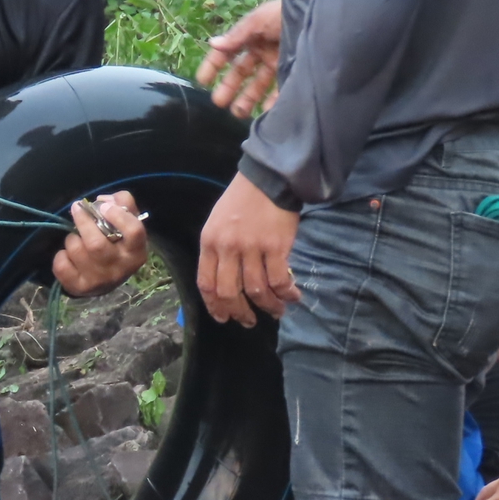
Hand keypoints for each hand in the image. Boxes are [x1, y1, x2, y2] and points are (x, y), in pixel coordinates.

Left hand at [53, 192, 148, 296]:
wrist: (106, 279)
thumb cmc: (117, 244)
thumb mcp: (127, 224)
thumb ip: (122, 204)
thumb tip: (102, 201)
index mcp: (136, 252)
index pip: (134, 231)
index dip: (118, 215)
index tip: (103, 206)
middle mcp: (120, 268)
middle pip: (96, 243)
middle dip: (83, 222)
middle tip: (77, 208)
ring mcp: (99, 280)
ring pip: (77, 251)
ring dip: (72, 238)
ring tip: (76, 238)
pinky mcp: (79, 287)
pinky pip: (61, 265)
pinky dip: (61, 256)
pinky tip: (68, 256)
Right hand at [195, 0, 282, 117]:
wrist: (321, 15)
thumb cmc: (287, 13)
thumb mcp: (260, 20)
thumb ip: (237, 34)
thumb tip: (213, 43)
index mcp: (250, 36)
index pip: (227, 53)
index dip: (213, 66)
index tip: (202, 82)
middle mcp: (262, 51)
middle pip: (241, 73)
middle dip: (229, 88)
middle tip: (218, 103)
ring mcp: (277, 63)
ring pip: (257, 85)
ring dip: (246, 99)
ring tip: (237, 113)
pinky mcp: (293, 72)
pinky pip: (279, 92)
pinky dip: (271, 103)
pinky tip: (263, 113)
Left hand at [196, 173, 300, 326]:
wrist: (269, 178)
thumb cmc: (242, 200)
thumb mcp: (217, 223)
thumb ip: (218, 250)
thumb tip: (225, 282)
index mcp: (210, 242)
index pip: (206, 283)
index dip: (214, 306)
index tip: (223, 317)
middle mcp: (228, 248)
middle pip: (229, 293)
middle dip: (239, 313)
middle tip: (249, 321)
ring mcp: (252, 248)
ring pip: (256, 290)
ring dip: (267, 306)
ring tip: (276, 311)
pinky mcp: (276, 247)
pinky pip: (279, 280)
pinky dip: (286, 293)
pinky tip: (292, 297)